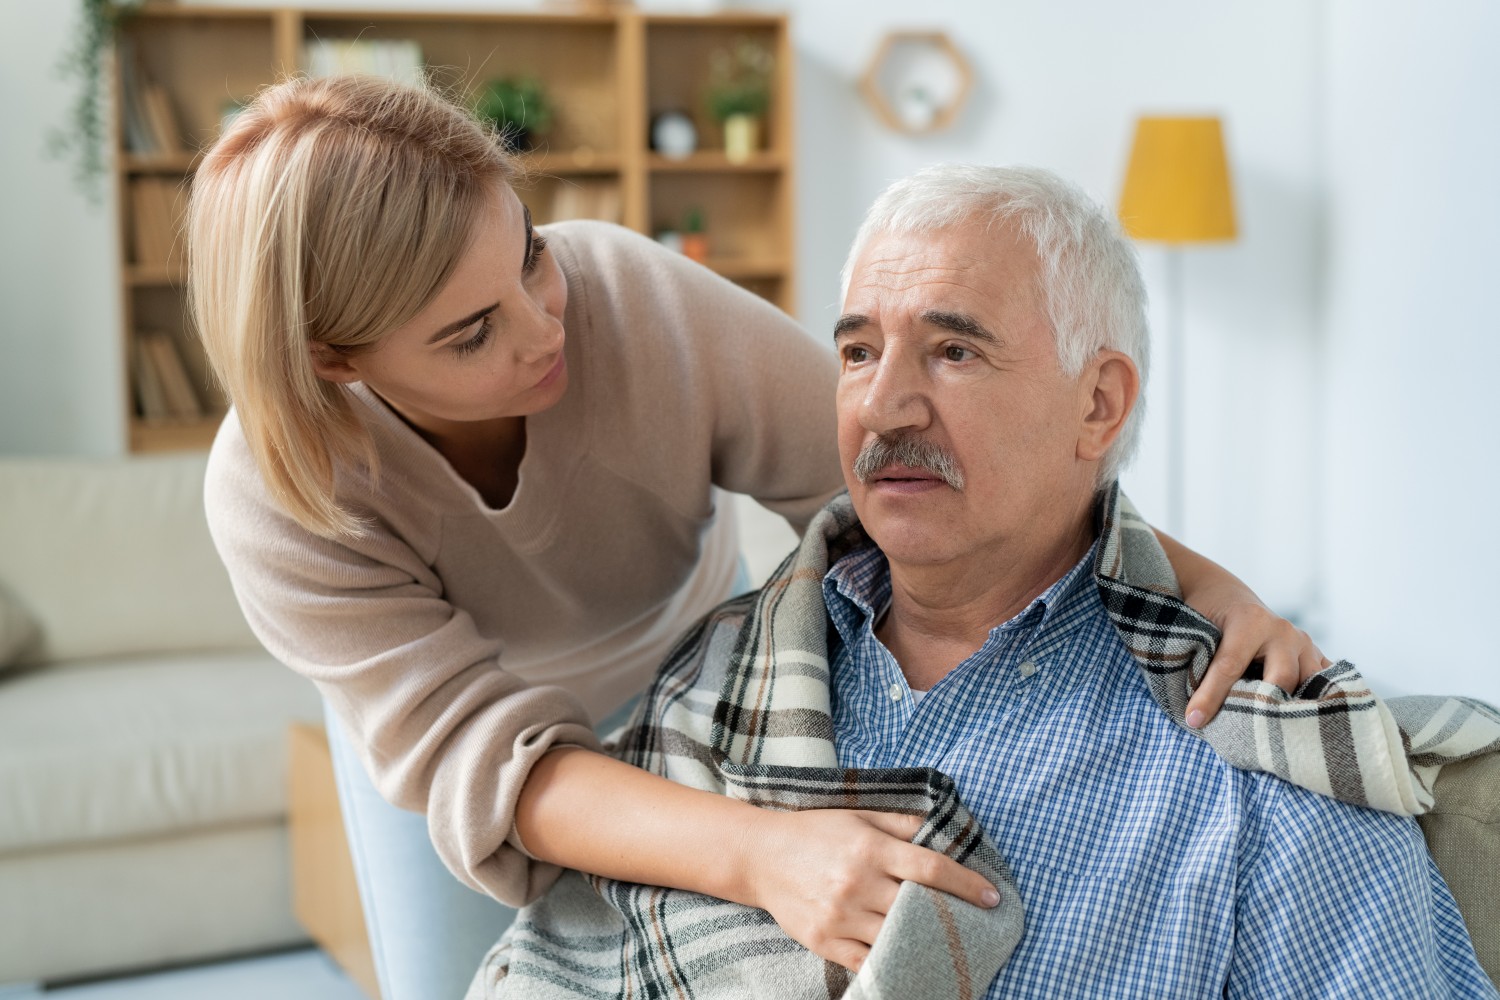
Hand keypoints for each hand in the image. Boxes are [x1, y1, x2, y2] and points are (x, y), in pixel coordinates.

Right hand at [737, 807, 1000, 971]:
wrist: (760, 856)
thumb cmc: (814, 830)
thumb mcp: (857, 814)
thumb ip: (900, 821)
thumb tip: (940, 827)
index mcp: (869, 847)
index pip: (931, 868)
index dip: (966, 884)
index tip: (992, 897)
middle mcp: (857, 882)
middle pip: (918, 907)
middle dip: (950, 916)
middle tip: (974, 923)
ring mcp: (840, 916)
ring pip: (896, 937)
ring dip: (924, 940)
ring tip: (945, 943)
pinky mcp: (825, 941)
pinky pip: (867, 961)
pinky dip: (890, 962)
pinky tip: (909, 960)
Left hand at [1185, 600, 1329, 728]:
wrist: (1228, 597)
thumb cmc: (1207, 615)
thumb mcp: (1196, 630)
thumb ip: (1197, 663)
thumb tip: (1193, 711)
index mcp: (1250, 621)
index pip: (1231, 665)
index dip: (1211, 697)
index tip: (1194, 720)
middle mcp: (1282, 631)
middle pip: (1282, 678)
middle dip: (1262, 706)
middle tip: (1244, 733)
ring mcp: (1304, 643)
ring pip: (1308, 683)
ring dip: (1292, 708)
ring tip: (1274, 735)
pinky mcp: (1315, 655)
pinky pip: (1325, 682)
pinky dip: (1317, 703)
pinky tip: (1306, 725)